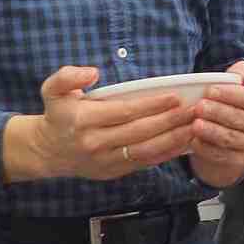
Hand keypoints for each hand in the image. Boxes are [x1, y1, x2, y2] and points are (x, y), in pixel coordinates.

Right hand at [5, 66, 196, 183]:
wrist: (48, 151)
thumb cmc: (57, 116)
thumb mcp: (52, 90)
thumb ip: (67, 76)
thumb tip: (92, 72)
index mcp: (83, 120)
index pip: (125, 112)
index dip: (152, 105)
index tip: (174, 97)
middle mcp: (95, 143)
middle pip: (141, 132)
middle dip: (171, 121)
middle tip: (194, 110)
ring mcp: (106, 160)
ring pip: (146, 151)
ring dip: (174, 139)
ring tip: (195, 126)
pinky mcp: (114, 171)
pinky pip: (145, 163)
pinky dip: (167, 154)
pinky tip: (184, 143)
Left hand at [188, 60, 243, 187]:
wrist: (228, 146)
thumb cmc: (228, 114)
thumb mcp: (232, 95)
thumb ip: (237, 79)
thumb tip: (243, 67)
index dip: (229, 94)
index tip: (209, 91)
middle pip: (239, 118)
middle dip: (217, 112)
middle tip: (198, 107)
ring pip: (231, 138)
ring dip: (211, 131)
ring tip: (195, 125)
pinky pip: (224, 155)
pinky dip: (207, 149)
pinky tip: (194, 142)